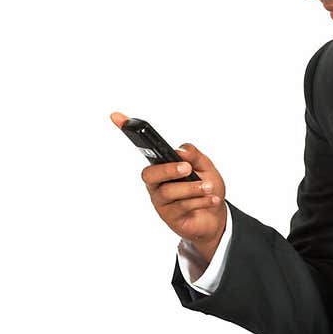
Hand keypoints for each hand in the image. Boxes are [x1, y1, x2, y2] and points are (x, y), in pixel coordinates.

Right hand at [110, 114, 228, 252]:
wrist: (217, 217)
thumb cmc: (207, 188)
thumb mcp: (206, 167)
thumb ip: (194, 156)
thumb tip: (180, 151)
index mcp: (162, 166)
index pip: (143, 149)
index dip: (128, 132)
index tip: (116, 115)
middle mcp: (157, 183)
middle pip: (150, 175)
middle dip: (168, 170)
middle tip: (187, 168)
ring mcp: (161, 202)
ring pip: (170, 193)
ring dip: (192, 189)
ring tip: (208, 187)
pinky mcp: (170, 218)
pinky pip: (182, 207)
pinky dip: (201, 201)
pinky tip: (213, 199)